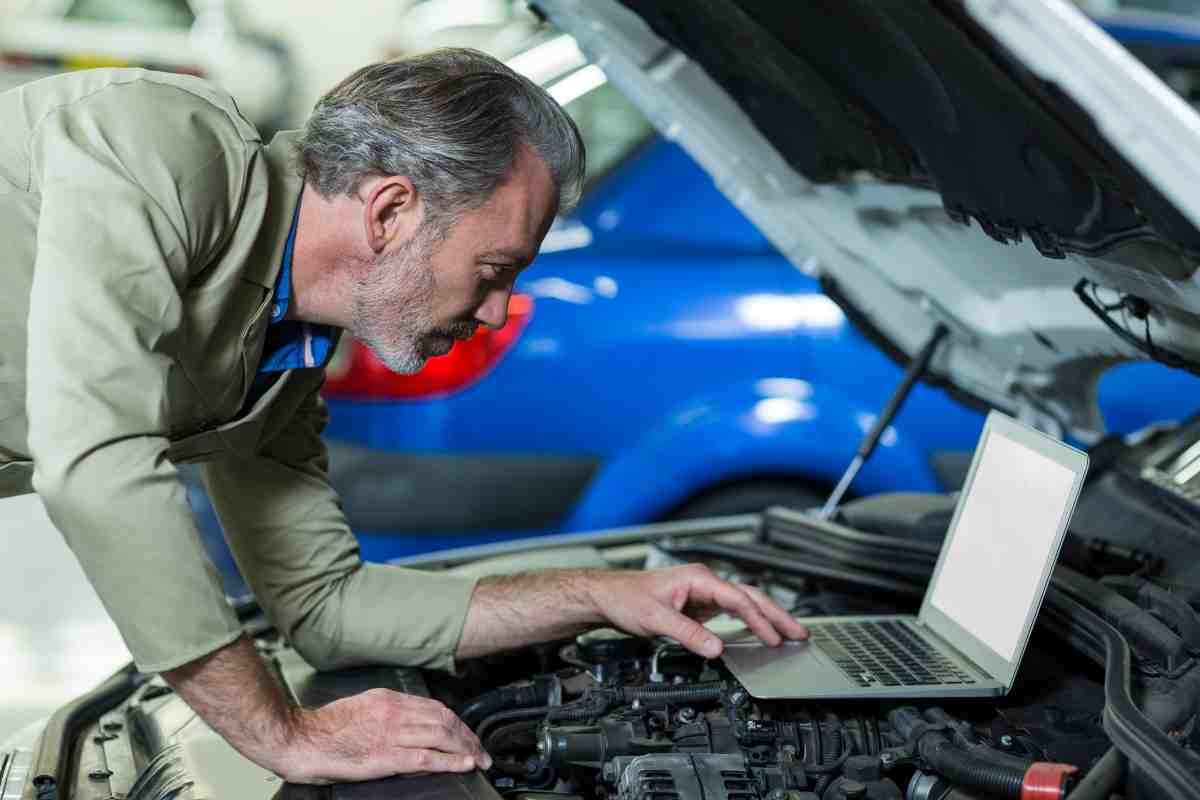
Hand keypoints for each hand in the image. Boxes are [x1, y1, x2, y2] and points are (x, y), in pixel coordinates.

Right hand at [276, 688, 492, 783]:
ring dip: (465, 748)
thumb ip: (387, 714)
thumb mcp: (361, 709)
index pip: (434, 707)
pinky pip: (426, 758)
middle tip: (481, 749)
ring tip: (478, 759)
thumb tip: (410, 724)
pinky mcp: (385, 756)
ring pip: (441, 736)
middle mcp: (394, 712)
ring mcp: (390, 733)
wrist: (297, 738)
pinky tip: (463, 764)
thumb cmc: (323, 729)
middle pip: (444, 720)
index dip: (457, 721)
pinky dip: (450, 760)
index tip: (467, 733)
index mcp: (387, 699)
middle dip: (467, 736)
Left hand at [581, 564, 807, 657]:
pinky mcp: (698, 606)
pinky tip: (759, 633)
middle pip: (749, 597)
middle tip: (800, 633)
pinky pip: (731, 613)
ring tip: (789, 634)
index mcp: (698, 578)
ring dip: (766, 618)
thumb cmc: (625, 597)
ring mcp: (702, 594)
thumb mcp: (655, 619)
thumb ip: (687, 634)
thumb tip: (715, 648)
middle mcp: (704, 583)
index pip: (738, 598)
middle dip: (776, 615)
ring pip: (743, 604)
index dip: (759, 619)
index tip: (773, 638)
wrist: (607, 596)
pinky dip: (749, 622)